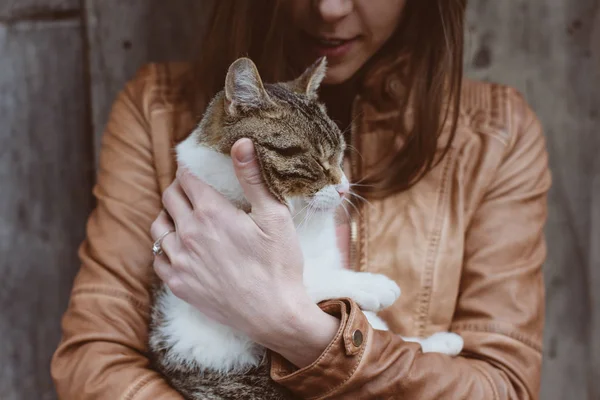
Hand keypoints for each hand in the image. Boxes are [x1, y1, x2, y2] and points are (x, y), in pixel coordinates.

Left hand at [151, 138, 338, 366]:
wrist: (274, 314)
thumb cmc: (279, 264)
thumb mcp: (274, 216)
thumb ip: (253, 178)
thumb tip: (242, 142)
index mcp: (212, 212)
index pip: (187, 179)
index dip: (190, 171)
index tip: (195, 170)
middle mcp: (189, 233)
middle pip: (169, 197)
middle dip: (179, 188)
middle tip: (192, 190)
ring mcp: (180, 261)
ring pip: (158, 226)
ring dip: (168, 216)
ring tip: (183, 217)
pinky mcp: (178, 284)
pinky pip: (157, 257)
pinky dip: (165, 247)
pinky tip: (181, 248)